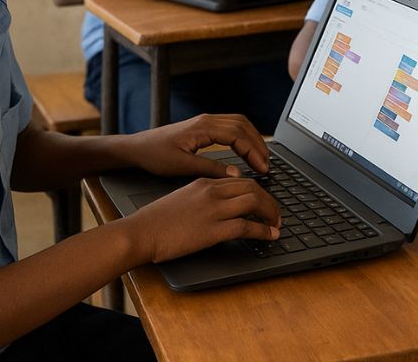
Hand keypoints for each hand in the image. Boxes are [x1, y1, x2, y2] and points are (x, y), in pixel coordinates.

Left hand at [125, 113, 270, 178]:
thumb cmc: (154, 156)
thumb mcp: (182, 167)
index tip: (262, 168)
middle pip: (243, 125)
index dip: (253, 151)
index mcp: (203, 128)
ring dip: (253, 139)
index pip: (238, 135)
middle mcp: (207, 120)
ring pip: (239, 123)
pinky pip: (231, 126)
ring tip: (262, 158)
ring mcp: (205, 121)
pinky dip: (243, 137)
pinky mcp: (203, 126)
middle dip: (258, 144)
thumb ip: (210, 169)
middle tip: (267, 165)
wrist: (137, 147)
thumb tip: (236, 174)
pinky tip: (246, 150)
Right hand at [129, 176, 280, 262]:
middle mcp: (211, 192)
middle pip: (253, 188)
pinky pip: (246, 226)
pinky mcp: (212, 230)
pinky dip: (263, 231)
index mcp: (204, 182)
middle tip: (276, 213)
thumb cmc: (157, 220)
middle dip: (270, 200)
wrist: (141, 232)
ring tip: (277, 224)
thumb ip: (203, 197)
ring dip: (271, 214)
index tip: (265, 201)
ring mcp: (213, 210)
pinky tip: (270, 236)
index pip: (240, 181)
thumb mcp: (183, 198)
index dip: (258, 191)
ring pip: (254, 202)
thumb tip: (222, 205)